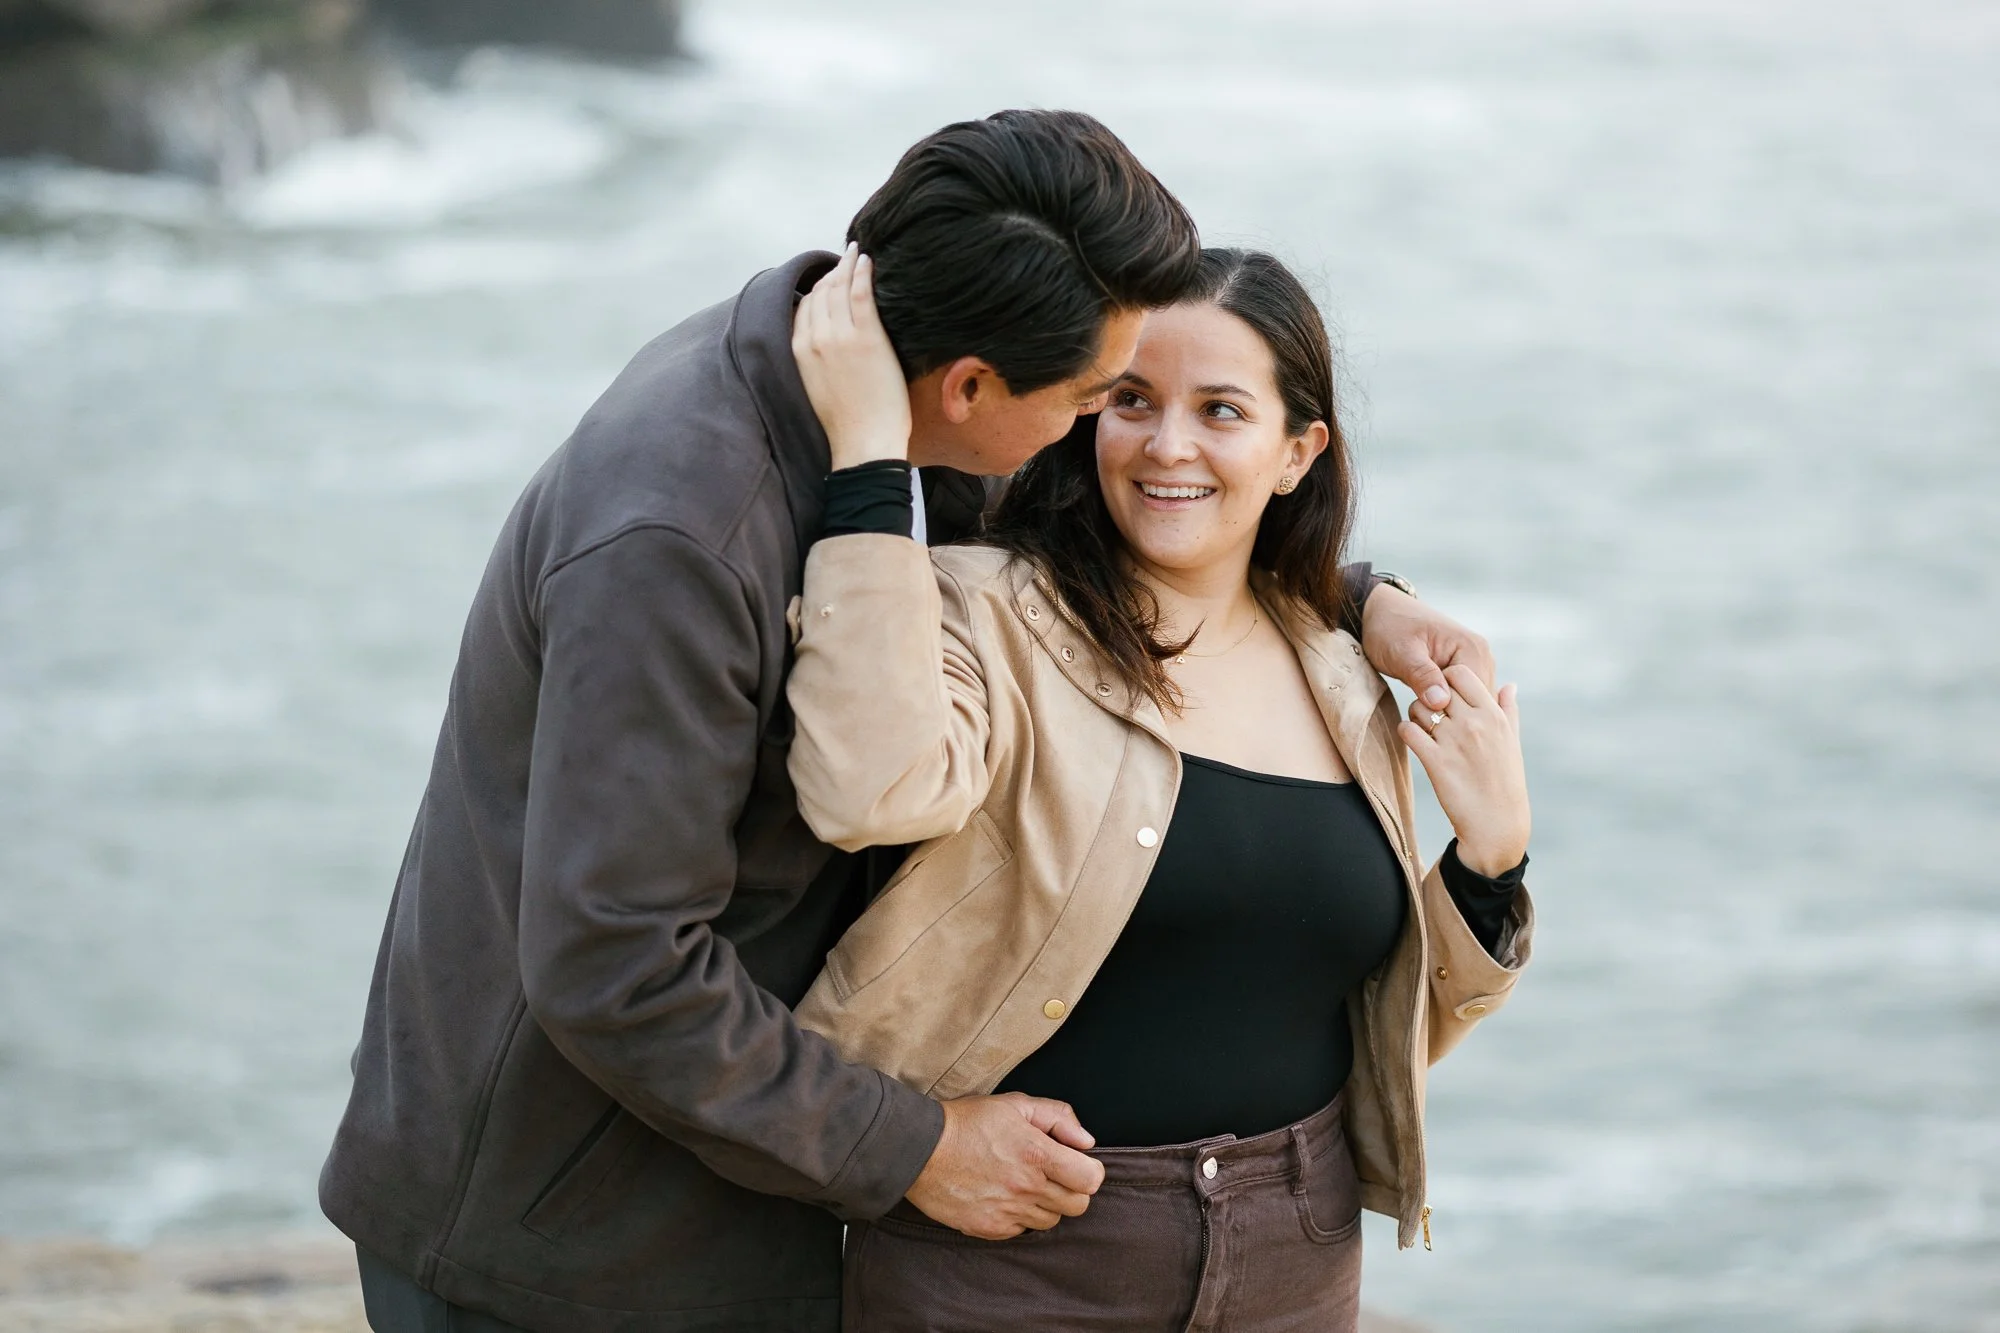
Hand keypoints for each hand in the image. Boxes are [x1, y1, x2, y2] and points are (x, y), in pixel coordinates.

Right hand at [792, 242, 911, 470]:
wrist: (862, 443)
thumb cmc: (845, 424)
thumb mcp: (815, 387)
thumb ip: (814, 360)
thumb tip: (826, 349)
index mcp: (798, 350)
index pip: (804, 307)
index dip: (817, 290)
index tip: (829, 280)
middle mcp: (814, 338)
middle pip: (820, 293)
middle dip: (831, 273)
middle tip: (845, 258)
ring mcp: (839, 336)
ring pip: (838, 288)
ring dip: (846, 265)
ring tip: (856, 253)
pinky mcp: (865, 337)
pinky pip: (860, 293)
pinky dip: (861, 272)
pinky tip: (867, 261)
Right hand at [904, 1093, 1105, 1239]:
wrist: (919, 1149)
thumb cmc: (966, 1122)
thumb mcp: (1014, 1104)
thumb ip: (1058, 1117)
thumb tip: (1086, 1141)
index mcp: (1037, 1154)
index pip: (1091, 1180)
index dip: (1089, 1171)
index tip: (1076, 1163)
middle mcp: (1026, 1188)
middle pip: (1077, 1206)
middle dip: (1072, 1189)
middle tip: (1053, 1174)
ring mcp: (1008, 1212)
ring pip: (1051, 1221)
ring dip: (1046, 1205)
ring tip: (1024, 1184)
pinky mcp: (989, 1229)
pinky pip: (1021, 1231)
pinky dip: (1019, 1217)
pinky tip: (1004, 1196)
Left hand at [1361, 584, 1494, 713]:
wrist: (1381, 612)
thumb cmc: (1388, 628)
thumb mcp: (1401, 653)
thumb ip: (1421, 675)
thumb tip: (1441, 703)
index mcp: (1473, 649)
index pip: (1477, 697)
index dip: (1453, 713)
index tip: (1424, 716)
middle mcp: (1481, 656)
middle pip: (1478, 703)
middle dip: (1452, 716)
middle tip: (1422, 719)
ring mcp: (1475, 664)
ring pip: (1471, 704)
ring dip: (1449, 714)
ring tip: (1423, 715)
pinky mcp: (1464, 671)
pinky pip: (1463, 698)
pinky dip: (1447, 709)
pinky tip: (1428, 711)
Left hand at [1398, 665, 1530, 875]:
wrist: (1495, 822)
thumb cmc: (1505, 780)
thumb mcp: (1512, 741)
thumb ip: (1508, 709)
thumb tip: (1509, 684)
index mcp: (1493, 715)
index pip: (1461, 672)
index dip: (1446, 677)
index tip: (1444, 691)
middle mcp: (1474, 723)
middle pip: (1437, 687)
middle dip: (1429, 693)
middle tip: (1429, 707)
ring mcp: (1453, 741)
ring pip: (1418, 707)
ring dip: (1415, 714)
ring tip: (1423, 727)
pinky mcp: (1435, 762)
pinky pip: (1408, 731)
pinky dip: (1406, 731)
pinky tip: (1414, 739)